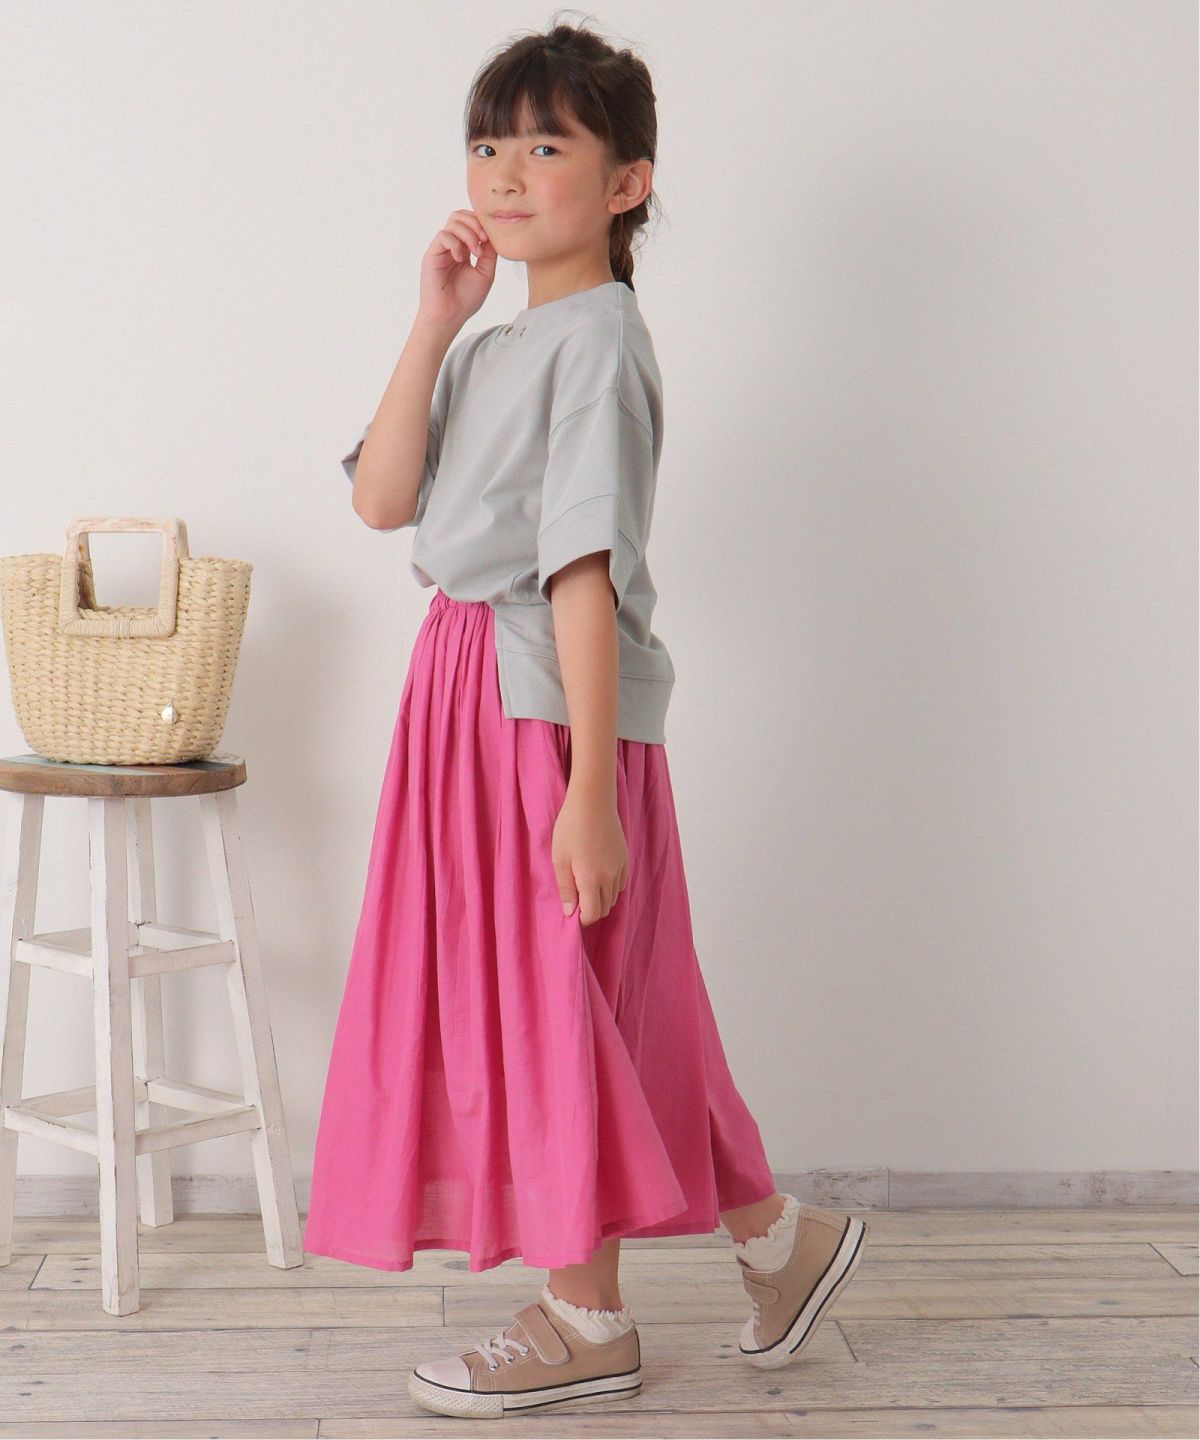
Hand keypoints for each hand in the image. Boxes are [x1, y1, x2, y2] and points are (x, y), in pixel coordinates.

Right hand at [417, 210, 496, 330]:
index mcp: (464, 249)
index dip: (482, 224)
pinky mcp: (432, 254)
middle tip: (484, 240)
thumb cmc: (466, 300)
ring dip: (468, 233)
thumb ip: (489, 253)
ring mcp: (441, 249)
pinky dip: (455, 243)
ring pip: (453, 222)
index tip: (490, 239)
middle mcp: (451, 245)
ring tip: (475, 252)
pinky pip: (443, 235)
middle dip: (475, 223)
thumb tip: (493, 235)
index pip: (471, 223)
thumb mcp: (486, 273)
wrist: (449, 316)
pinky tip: (461, 259)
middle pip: (460, 216)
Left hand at [552, 786, 628, 926]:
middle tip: (576, 899)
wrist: (593, 801)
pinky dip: (611, 887)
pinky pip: (621, 883)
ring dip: (601, 899)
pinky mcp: (625, 858)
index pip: (593, 914)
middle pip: (605, 908)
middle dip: (591, 910)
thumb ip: (566, 888)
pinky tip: (598, 875)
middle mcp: (609, 877)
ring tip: (585, 885)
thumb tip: (570, 912)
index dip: (582, 920)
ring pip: (614, 897)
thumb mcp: (559, 858)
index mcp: (591, 879)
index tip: (572, 914)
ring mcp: (620, 867)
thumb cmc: (571, 827)